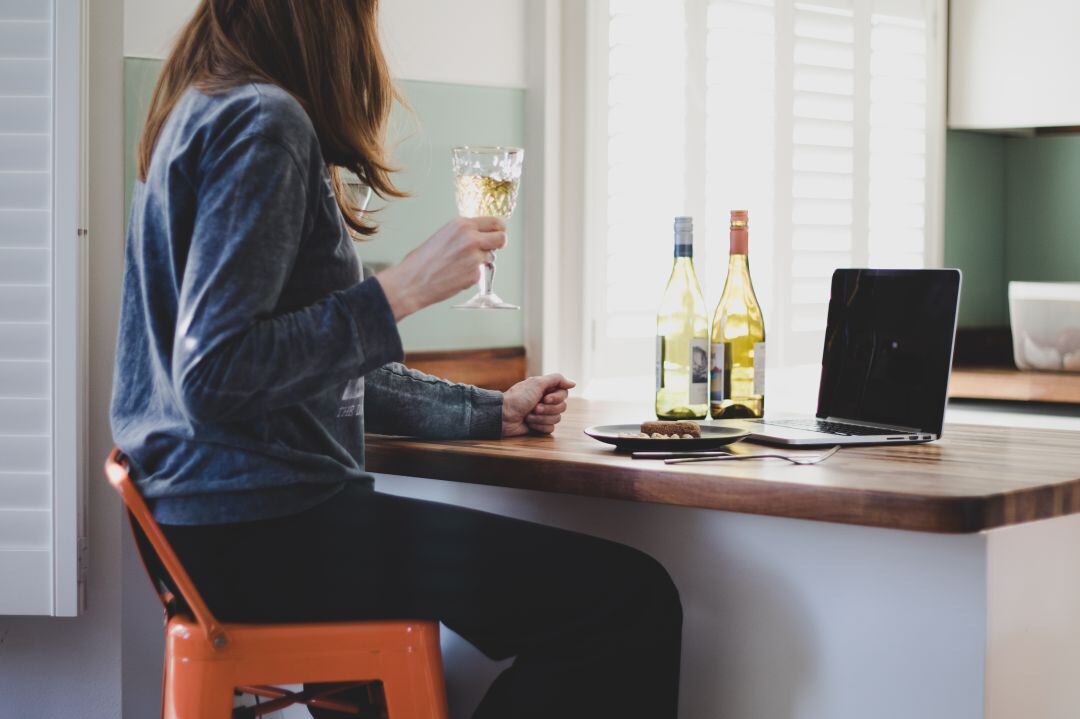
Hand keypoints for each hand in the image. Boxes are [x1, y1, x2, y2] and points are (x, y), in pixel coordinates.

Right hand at [375, 217, 506, 320]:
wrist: (412, 282)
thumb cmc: (422, 260)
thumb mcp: (444, 235)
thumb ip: (464, 233)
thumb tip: (480, 236)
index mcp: (462, 225)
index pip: (495, 222)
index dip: (497, 230)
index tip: (496, 234)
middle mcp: (471, 238)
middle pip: (502, 238)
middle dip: (497, 244)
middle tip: (487, 249)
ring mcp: (475, 258)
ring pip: (491, 257)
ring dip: (481, 261)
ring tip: (460, 265)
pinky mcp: (475, 275)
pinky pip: (480, 273)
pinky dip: (471, 275)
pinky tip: (455, 275)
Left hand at [501, 374, 575, 436]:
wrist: (504, 416)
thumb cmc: (518, 398)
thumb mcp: (537, 383)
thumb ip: (556, 379)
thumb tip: (573, 383)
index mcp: (546, 390)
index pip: (564, 394)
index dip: (557, 398)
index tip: (544, 398)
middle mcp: (546, 401)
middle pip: (563, 407)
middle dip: (548, 409)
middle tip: (534, 407)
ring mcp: (543, 414)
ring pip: (557, 419)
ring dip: (541, 418)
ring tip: (529, 416)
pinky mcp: (540, 426)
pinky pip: (550, 428)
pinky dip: (539, 426)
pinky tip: (529, 423)